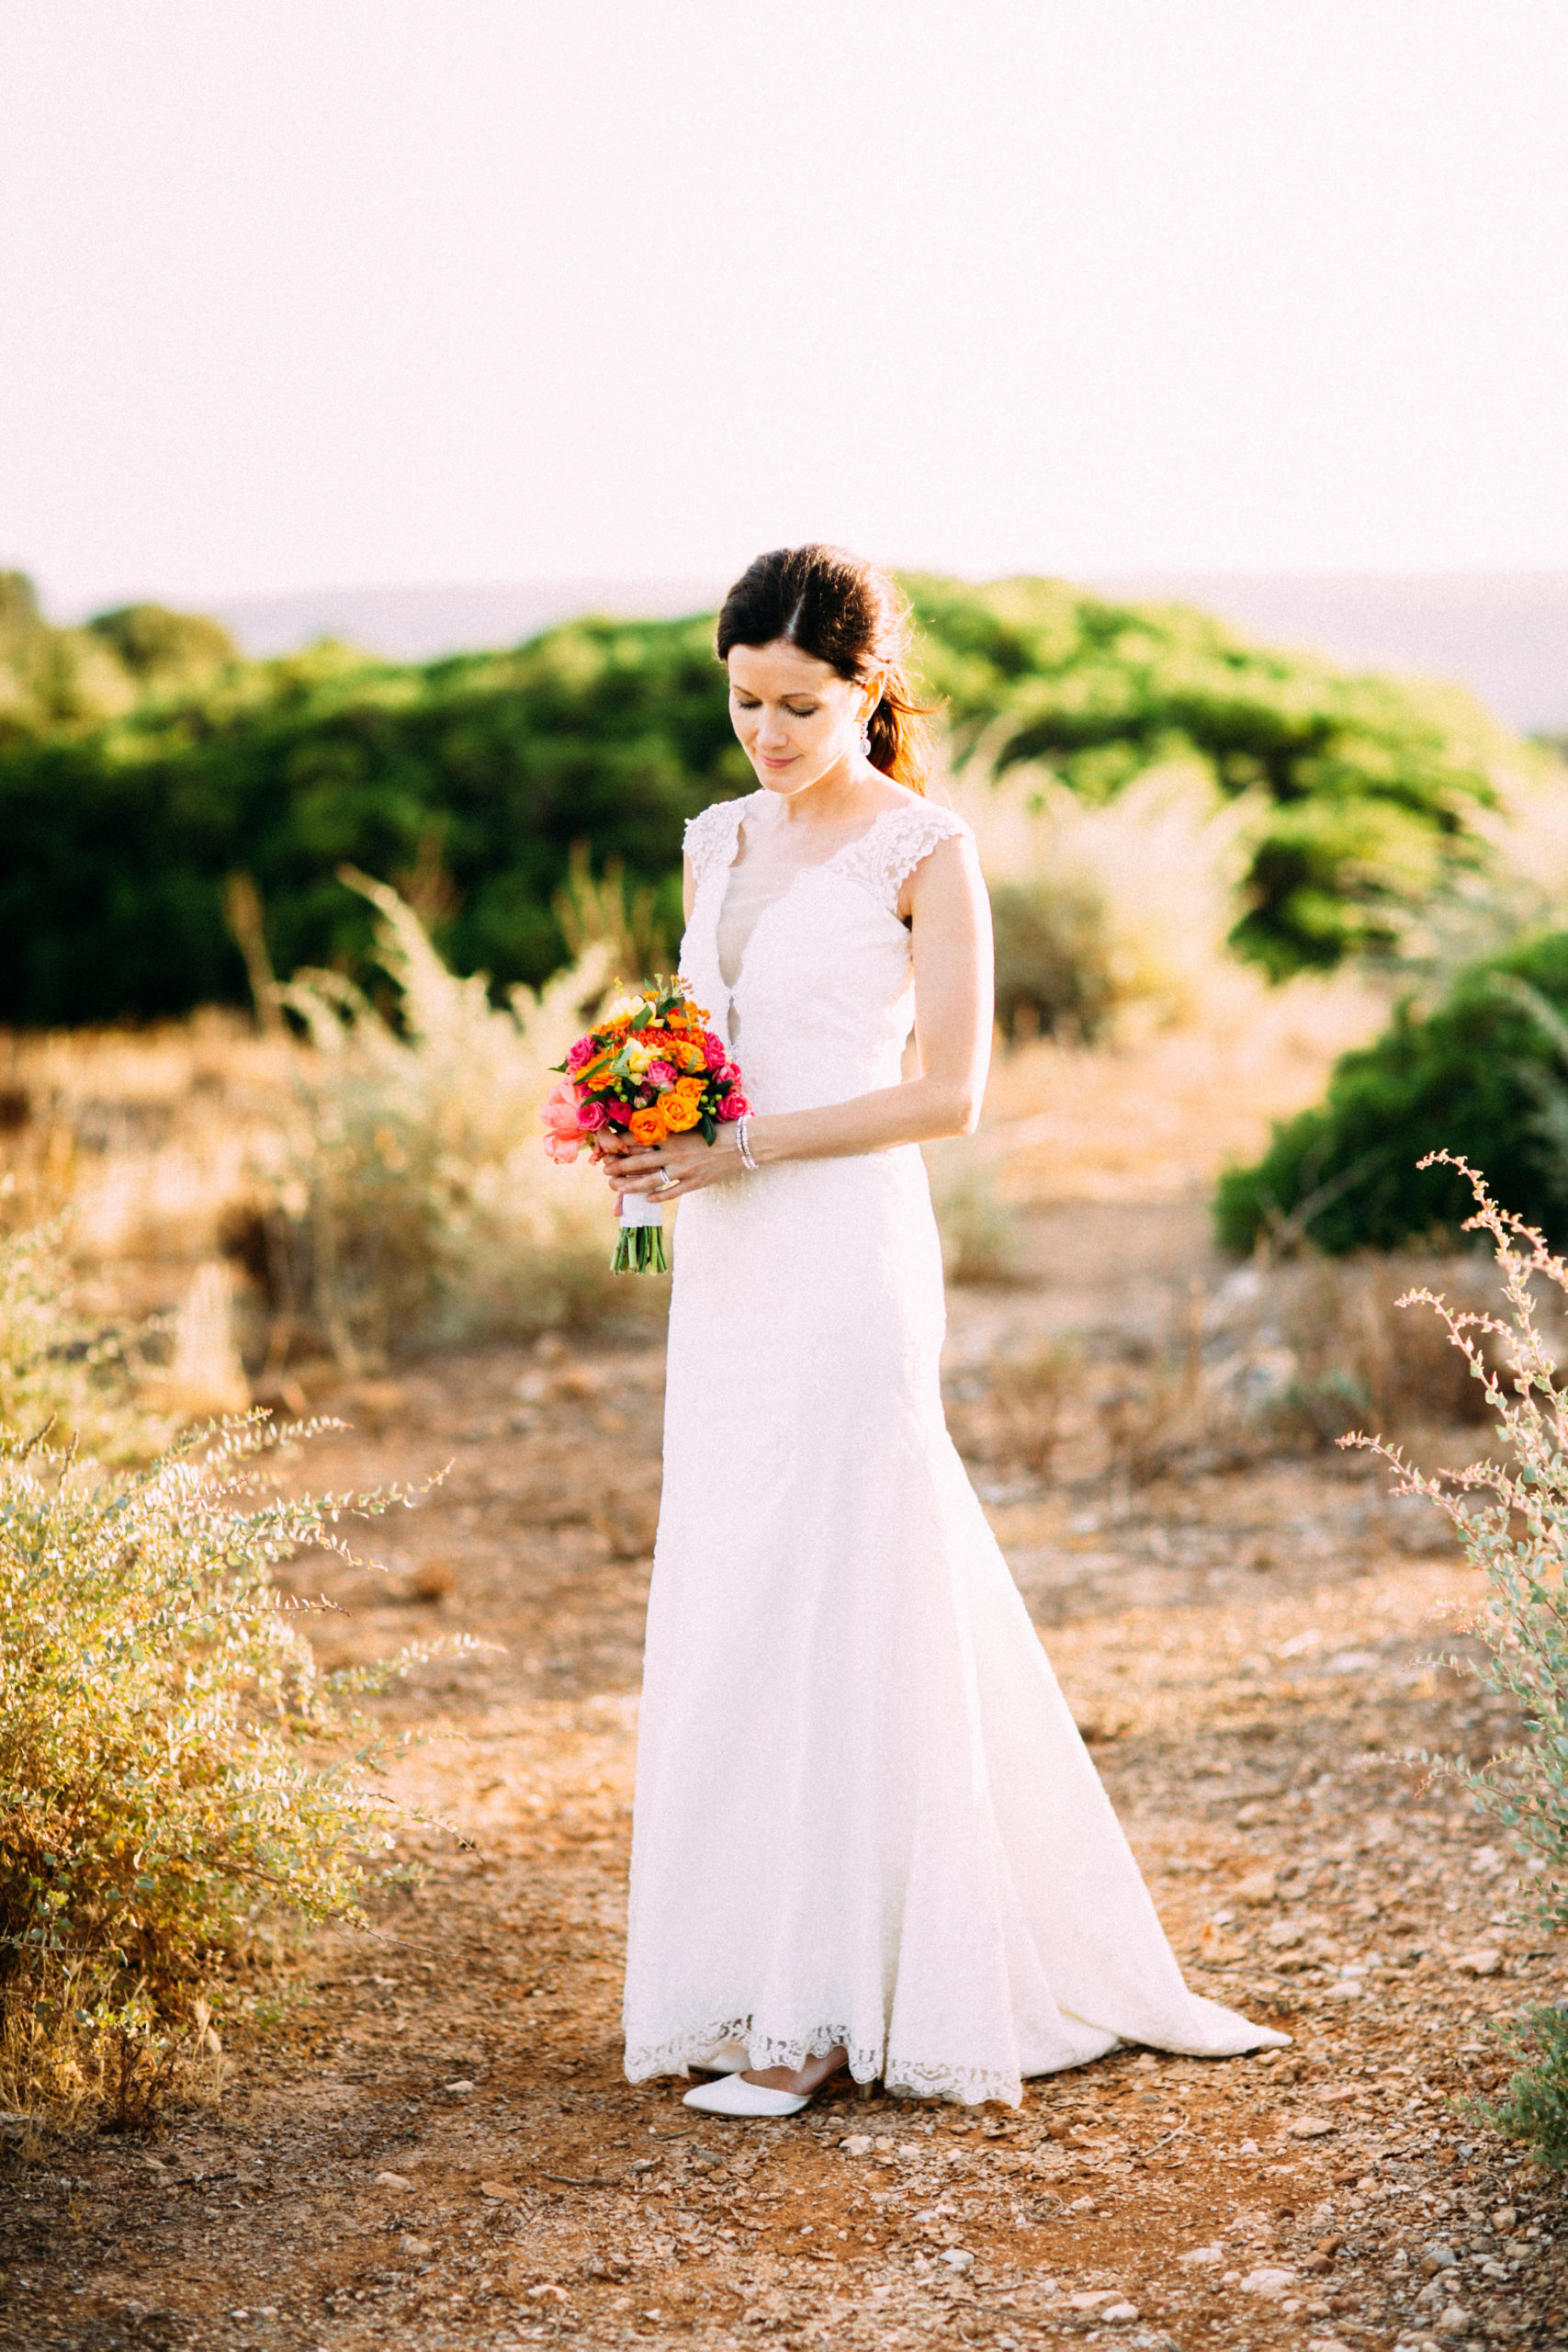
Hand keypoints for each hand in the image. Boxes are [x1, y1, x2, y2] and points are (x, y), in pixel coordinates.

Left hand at [597, 1124, 744, 1200]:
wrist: (744, 1143)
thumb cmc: (720, 1129)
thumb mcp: (693, 1125)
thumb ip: (673, 1131)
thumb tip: (653, 1132)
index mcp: (673, 1135)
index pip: (640, 1139)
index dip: (621, 1144)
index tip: (607, 1147)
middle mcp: (675, 1152)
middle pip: (640, 1161)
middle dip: (620, 1166)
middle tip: (604, 1170)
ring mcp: (685, 1169)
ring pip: (652, 1180)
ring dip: (632, 1184)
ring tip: (618, 1187)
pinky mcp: (696, 1182)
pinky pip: (673, 1191)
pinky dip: (659, 1197)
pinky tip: (648, 1200)